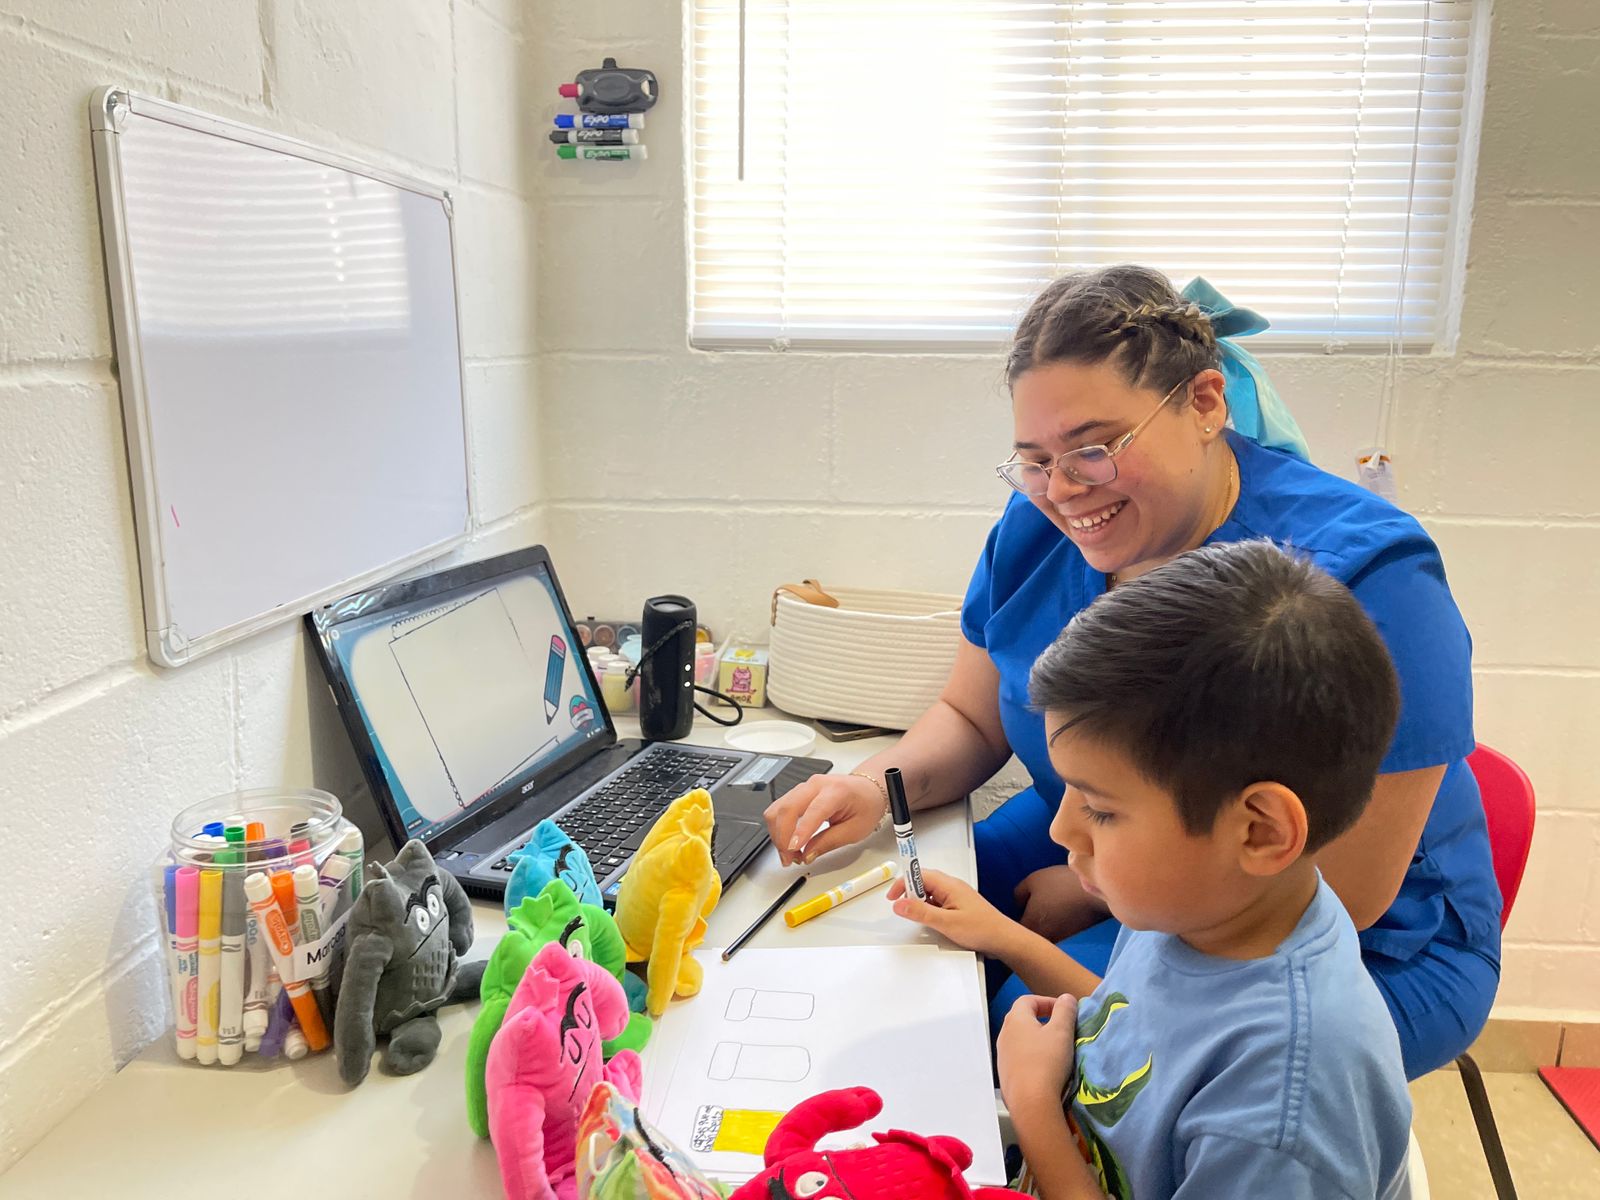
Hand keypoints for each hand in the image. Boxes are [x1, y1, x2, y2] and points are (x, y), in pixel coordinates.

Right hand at [763, 772, 885, 865]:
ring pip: (778, 809)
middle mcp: (816, 785)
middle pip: (788, 808)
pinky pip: (779, 808)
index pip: (813, 811)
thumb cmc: (866, 805)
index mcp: (837, 791)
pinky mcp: (797, 793)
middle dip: (783, 837)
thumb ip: (829, 842)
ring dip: (778, 834)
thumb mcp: (855, 830)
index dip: (801, 832)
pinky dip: (778, 828)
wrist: (867, 789)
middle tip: (789, 859)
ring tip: (789, 854)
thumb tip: (807, 854)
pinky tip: (787, 841)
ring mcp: (804, 787)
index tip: (793, 850)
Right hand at [888, 867, 1013, 955]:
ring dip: (920, 903)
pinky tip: (931, 922)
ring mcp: (955, 896)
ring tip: (918, 918)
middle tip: (902, 908)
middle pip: (923, 882)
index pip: (919, 874)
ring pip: (930, 893)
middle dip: (909, 893)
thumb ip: (921, 912)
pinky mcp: (958, 906)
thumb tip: (899, 904)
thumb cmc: (982, 929)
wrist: (1004, 940)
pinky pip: (937, 902)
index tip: (892, 896)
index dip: (903, 883)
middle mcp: (952, 887)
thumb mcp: (946, 922)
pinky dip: (929, 910)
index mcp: (949, 885)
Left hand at [997, 993, 1077, 1115]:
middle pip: (1022, 1019)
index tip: (1064, 1011)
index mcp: (1015, 1019)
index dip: (1047, 1001)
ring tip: (1056, 1050)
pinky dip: (1032, 1058)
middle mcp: (1004, 1035)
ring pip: (1020, 1040)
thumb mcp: (1062, 1032)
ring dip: (1037, 1040)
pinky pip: (1019, 1059)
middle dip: (1042, 1020)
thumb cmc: (1047, 1062)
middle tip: (1061, 1029)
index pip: (1028, 1000)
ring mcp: (1002, 1056)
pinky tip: (1045, 1069)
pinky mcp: (1005, 1075)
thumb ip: (1065, 1011)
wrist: (1031, 1103)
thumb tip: (1066, 998)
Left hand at [1015, 864, 1108, 942]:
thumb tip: (1017, 904)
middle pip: (1029, 940)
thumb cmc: (1060, 884)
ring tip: (1045, 913)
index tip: (1010, 920)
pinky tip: (1059, 914)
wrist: (1095, 891)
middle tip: (1025, 916)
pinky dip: (1056, 928)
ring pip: (1045, 938)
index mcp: (1031, 926)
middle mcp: (1044, 939)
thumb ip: (1018, 894)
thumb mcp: (1032, 880)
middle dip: (1025, 931)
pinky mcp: (1075, 938)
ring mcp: (1061, 940)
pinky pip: (1058, 935)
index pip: (1013, 936)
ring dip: (1042, 930)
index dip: (1009, 928)